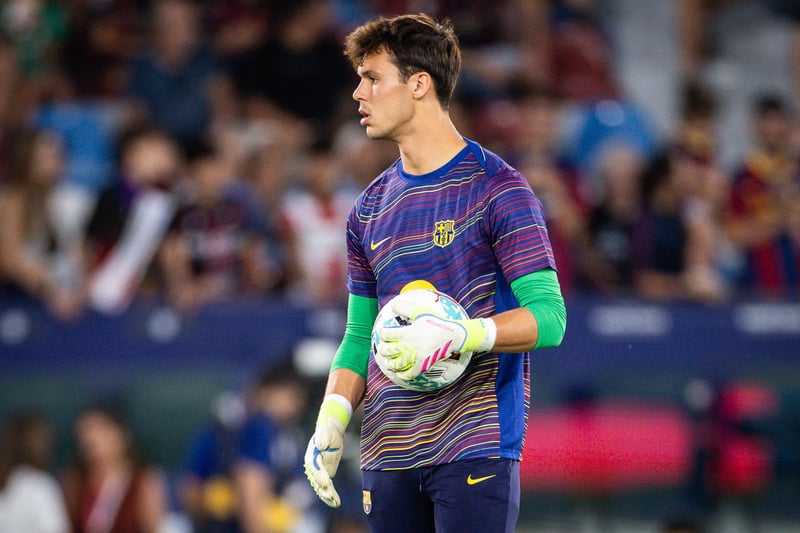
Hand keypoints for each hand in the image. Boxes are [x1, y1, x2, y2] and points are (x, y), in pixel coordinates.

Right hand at [304, 395, 351, 507]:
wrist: (331, 433)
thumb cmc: (328, 431)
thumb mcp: (326, 432)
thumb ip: (323, 438)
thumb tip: (320, 445)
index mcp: (311, 457)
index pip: (315, 469)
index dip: (320, 476)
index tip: (326, 483)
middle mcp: (313, 467)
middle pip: (317, 481)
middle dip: (324, 490)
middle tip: (331, 498)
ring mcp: (319, 473)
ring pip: (322, 487)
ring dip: (328, 496)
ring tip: (335, 503)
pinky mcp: (326, 475)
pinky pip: (328, 487)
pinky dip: (331, 495)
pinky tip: (336, 502)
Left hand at [377, 296, 494, 380]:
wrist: (452, 335)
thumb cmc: (436, 322)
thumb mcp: (420, 312)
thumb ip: (405, 308)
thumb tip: (393, 304)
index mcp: (406, 332)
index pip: (387, 334)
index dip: (383, 333)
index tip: (383, 333)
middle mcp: (409, 345)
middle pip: (389, 351)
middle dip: (384, 350)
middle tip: (384, 350)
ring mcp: (415, 356)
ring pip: (397, 364)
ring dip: (391, 364)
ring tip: (390, 364)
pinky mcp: (423, 365)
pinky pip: (411, 373)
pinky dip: (405, 375)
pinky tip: (402, 375)